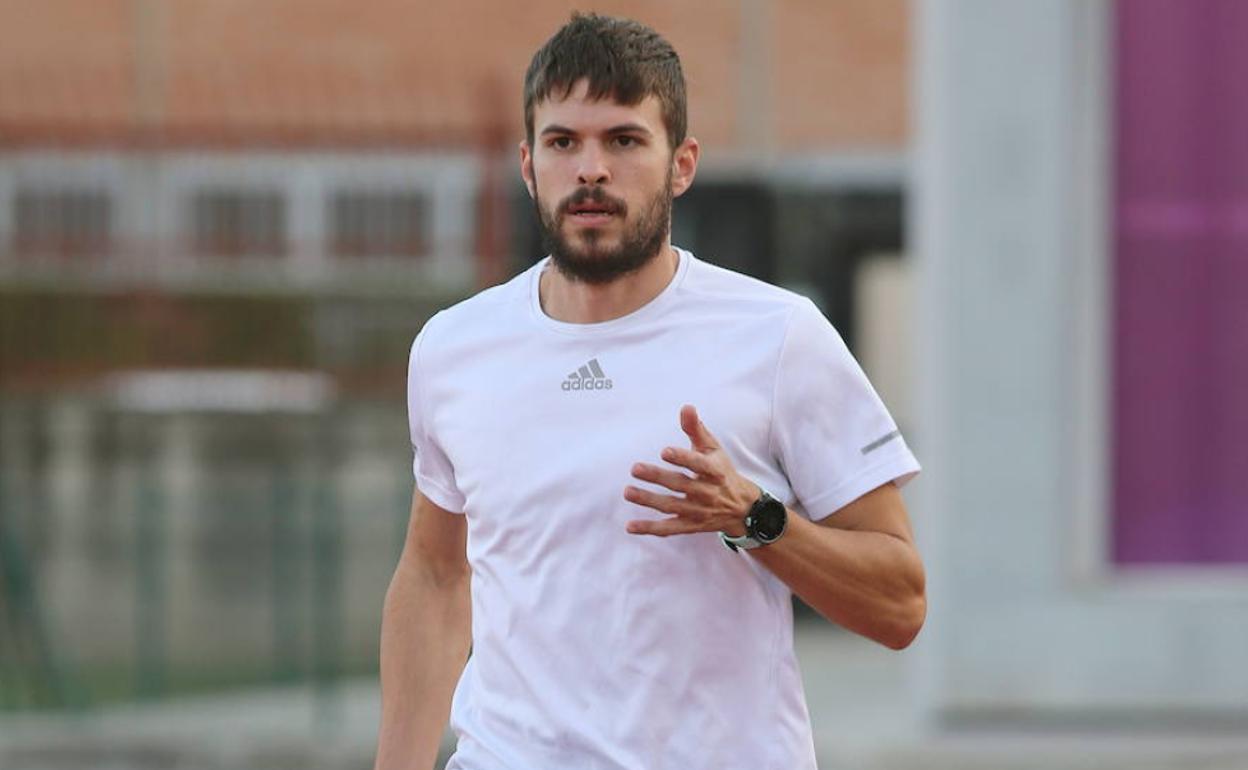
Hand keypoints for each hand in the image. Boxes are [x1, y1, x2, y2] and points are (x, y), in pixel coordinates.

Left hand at [624, 404, 760, 537]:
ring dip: (649, 501)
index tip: (664, 451)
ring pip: (671, 507)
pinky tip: (630, 526)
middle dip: (657, 477)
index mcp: (715, 471)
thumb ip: (696, 429)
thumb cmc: (721, 470)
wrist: (741, 508)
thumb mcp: (713, 449)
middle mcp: (707, 493)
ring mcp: (698, 512)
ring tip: (628, 492)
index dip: (682, 458)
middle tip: (635, 468)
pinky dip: (650, 529)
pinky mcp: (690, 526)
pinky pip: (669, 529)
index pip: (699, 464)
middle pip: (680, 485)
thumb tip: (686, 407)